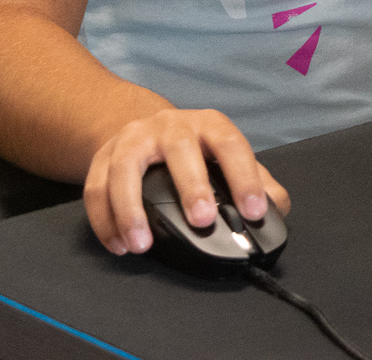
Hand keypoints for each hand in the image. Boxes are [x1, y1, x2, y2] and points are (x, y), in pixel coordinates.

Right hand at [83, 107, 291, 254]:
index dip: (245, 177)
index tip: (254, 211)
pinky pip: (96, 188)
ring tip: (141, 245)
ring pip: (125, 168)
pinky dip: (104, 220)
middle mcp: (169, 126)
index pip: (230, 145)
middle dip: (191, 184)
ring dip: (131, 208)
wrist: (142, 128)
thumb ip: (257, 181)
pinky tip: (119, 245)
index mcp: (207, 126)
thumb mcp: (226, 156)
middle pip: (179, 149)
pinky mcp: (102, 158)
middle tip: (202, 219)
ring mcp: (132, 139)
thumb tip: (276, 209)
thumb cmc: (193, 150)